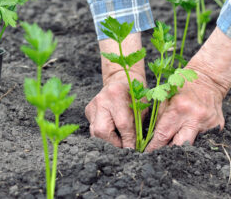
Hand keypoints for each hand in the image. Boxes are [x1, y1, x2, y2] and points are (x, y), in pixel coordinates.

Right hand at [85, 33, 145, 147]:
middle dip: (114, 143)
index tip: (133, 150)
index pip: (122, 124)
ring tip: (119, 142)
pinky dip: (103, 135)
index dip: (129, 141)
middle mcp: (101, 99)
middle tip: (124, 148)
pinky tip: (113, 134)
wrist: (121, 80)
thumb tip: (135, 148)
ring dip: (108, 141)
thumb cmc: (136, 94)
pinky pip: (93, 128)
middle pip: (102, 130)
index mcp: (117, 94)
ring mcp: (92, 105)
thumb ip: (138, 125)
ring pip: (95, 132)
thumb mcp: (142, 106)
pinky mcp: (88, 110)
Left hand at [145, 70, 224, 150]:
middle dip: (168, 151)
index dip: (154, 146)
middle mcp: (195, 117)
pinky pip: (203, 139)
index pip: (163, 134)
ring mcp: (209, 123)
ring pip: (192, 145)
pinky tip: (189, 135)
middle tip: (160, 155)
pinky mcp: (218, 126)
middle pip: (180, 145)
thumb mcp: (165, 99)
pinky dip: (194, 139)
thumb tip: (153, 138)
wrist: (208, 80)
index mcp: (178, 108)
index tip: (148, 153)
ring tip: (173, 146)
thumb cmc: (181, 89)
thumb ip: (160, 118)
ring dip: (181, 147)